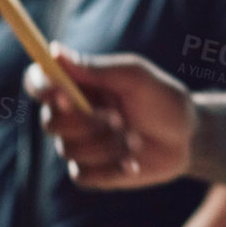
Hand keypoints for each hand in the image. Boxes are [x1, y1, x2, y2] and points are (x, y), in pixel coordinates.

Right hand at [31, 44, 196, 188]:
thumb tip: (55, 51)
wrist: (187, 139)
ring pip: (69, 150)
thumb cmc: (162, 99)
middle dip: (85, 123)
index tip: (63, 93)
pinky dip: (111, 168)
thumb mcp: (134, 77)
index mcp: (76, 84)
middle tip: (118, 119)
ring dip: (107, 145)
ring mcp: (79, 144)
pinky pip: (83, 175)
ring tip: (135, 139)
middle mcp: (71, 114)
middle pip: (50, 122)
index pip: (38, 82)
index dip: (43, 88)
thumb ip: (96, 68)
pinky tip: (132, 163)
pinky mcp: (90, 172)